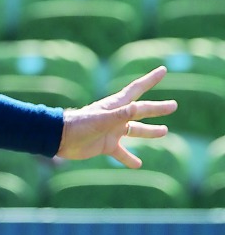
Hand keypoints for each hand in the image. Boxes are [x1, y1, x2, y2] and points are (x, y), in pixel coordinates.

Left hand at [56, 67, 176, 167]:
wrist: (60, 138)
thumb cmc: (79, 125)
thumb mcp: (102, 119)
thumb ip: (120, 115)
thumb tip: (137, 108)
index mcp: (115, 106)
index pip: (137, 89)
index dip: (150, 80)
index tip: (163, 70)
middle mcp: (116, 117)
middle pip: (141, 111)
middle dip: (157, 108)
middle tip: (174, 105)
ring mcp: (112, 131)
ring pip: (135, 131)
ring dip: (149, 132)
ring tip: (164, 131)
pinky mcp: (106, 145)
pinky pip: (122, 153)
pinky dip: (130, 159)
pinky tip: (139, 164)